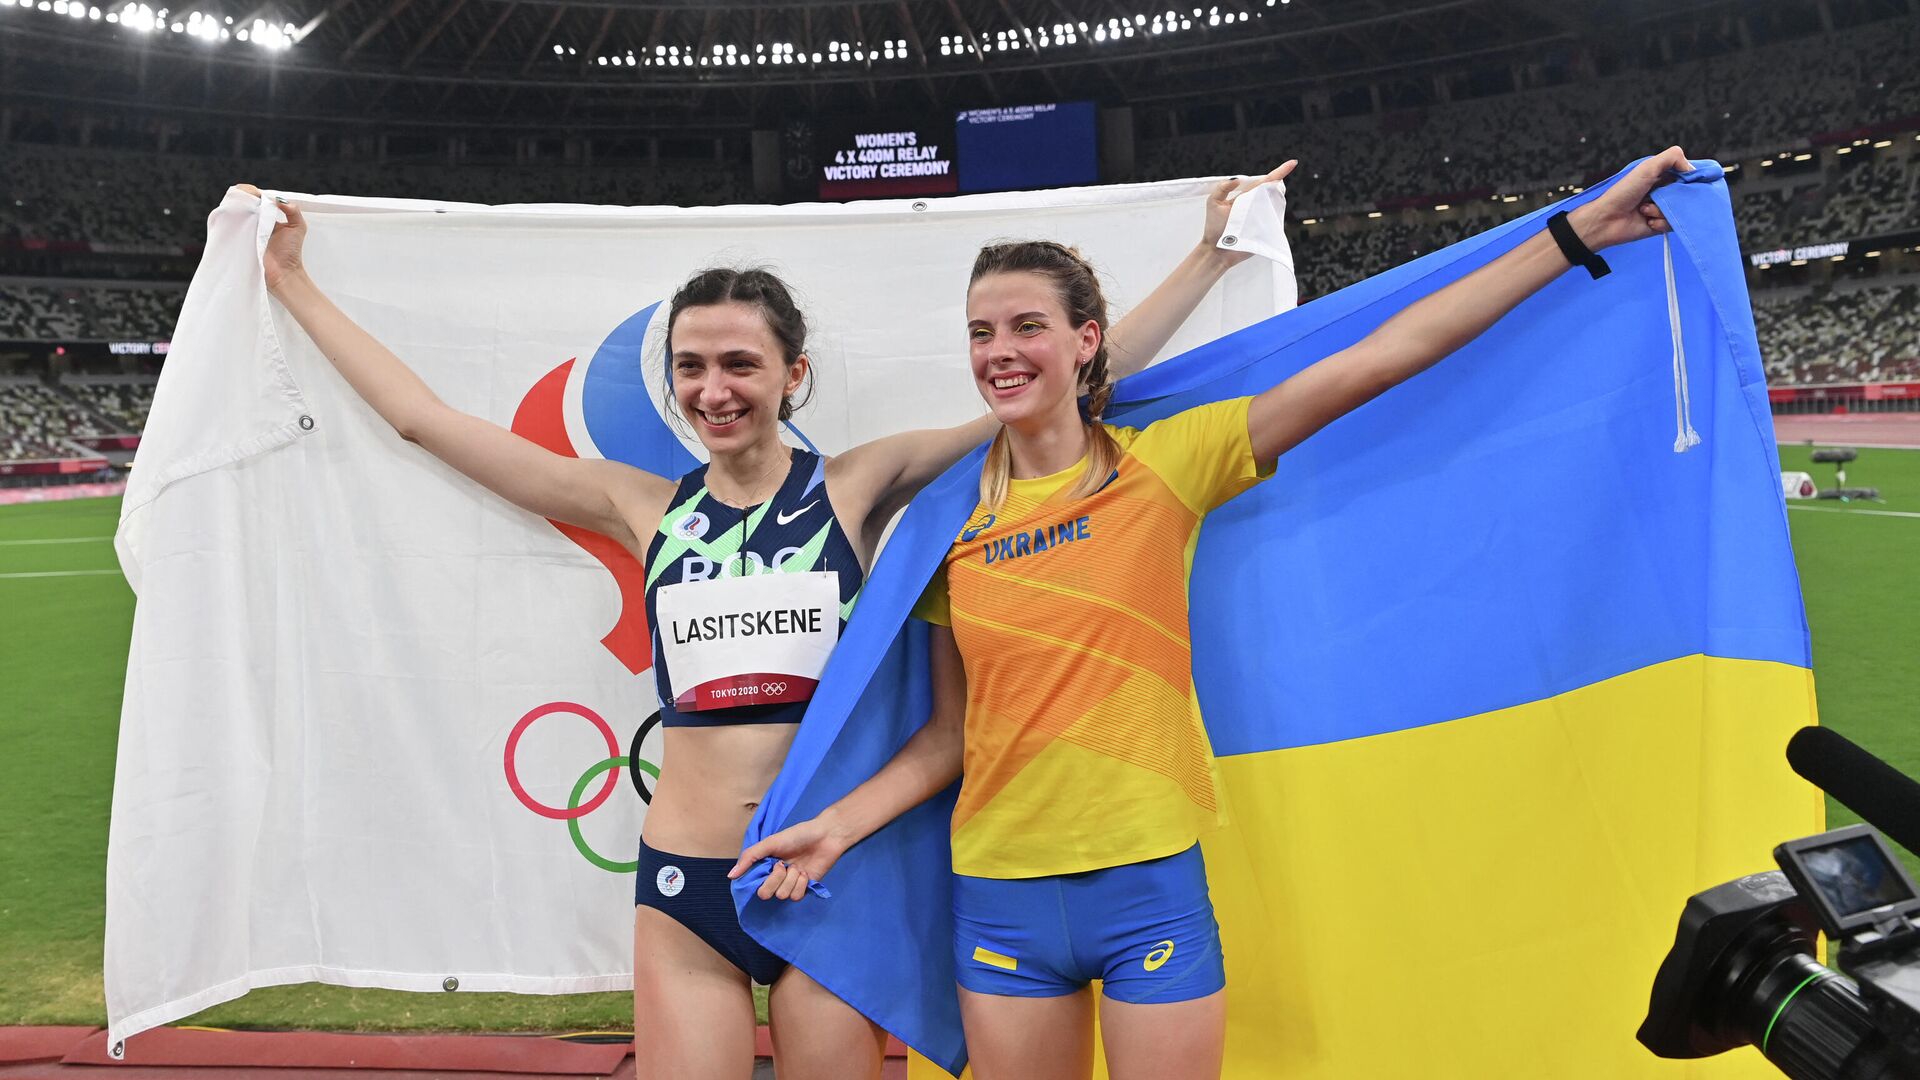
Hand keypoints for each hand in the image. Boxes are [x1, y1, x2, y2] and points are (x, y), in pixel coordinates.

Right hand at [236, 184, 307, 293]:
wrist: (283, 272)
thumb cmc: (291, 252)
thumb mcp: (298, 227)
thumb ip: (293, 211)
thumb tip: (278, 199)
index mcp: (270, 218)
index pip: (259, 200)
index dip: (253, 193)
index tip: (251, 190)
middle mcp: (257, 223)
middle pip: (246, 205)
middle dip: (242, 196)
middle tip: (241, 193)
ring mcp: (248, 231)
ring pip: (238, 214)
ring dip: (236, 206)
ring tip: (236, 201)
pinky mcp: (241, 240)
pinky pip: (233, 227)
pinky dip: (232, 219)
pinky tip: (233, 213)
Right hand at [727, 815, 853, 901]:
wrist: (825, 836)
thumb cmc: (798, 835)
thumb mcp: (770, 842)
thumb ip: (750, 857)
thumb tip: (731, 876)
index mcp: (764, 867)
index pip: (753, 885)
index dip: (760, 880)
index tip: (769, 866)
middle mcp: (775, 878)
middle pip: (766, 894)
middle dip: (775, 880)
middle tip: (784, 865)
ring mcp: (790, 884)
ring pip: (782, 896)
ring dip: (791, 880)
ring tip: (797, 867)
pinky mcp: (804, 889)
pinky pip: (796, 897)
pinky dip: (801, 884)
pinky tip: (805, 873)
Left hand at [1202, 160, 1296, 263]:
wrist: (1216, 251)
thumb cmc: (1214, 228)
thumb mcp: (1213, 203)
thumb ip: (1222, 189)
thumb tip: (1238, 179)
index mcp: (1245, 197)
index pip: (1262, 182)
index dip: (1277, 172)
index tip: (1292, 163)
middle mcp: (1255, 205)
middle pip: (1271, 190)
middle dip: (1279, 180)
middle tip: (1290, 168)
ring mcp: (1261, 217)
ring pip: (1275, 204)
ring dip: (1279, 196)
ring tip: (1280, 189)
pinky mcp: (1264, 230)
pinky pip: (1274, 221)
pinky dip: (1278, 215)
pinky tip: (1278, 209)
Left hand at [1565, 146, 1691, 251]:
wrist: (1606, 219)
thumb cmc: (1623, 192)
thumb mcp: (1647, 168)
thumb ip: (1672, 158)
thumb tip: (1692, 169)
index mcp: (1662, 175)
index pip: (1687, 175)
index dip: (1691, 179)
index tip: (1687, 182)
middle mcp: (1664, 191)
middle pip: (1687, 193)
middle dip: (1675, 196)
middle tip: (1660, 196)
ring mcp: (1663, 208)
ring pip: (1680, 209)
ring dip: (1662, 210)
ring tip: (1645, 209)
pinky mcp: (1661, 225)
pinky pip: (1673, 224)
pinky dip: (1660, 222)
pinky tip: (1647, 221)